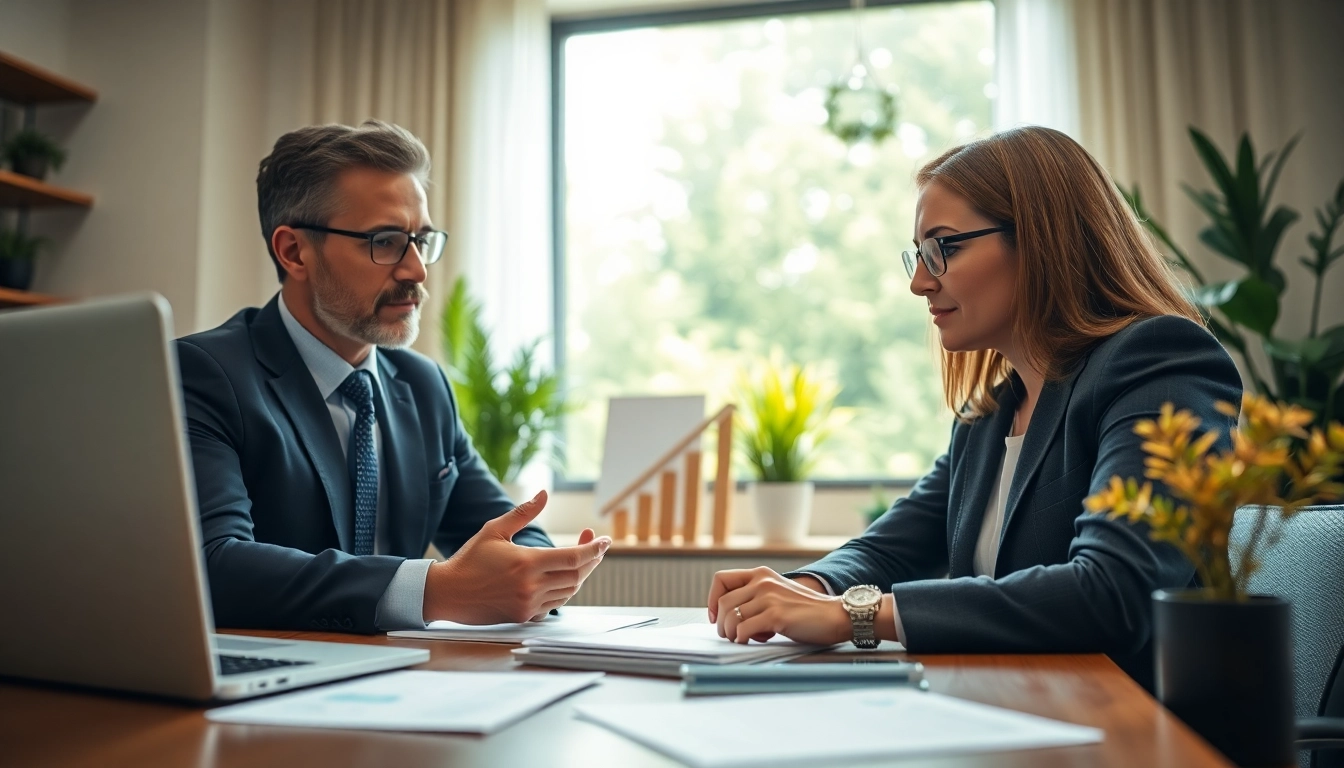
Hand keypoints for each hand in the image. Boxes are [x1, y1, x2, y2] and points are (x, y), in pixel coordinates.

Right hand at [424, 490, 609, 623]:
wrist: (447, 593)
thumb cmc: (469, 560)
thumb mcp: (494, 530)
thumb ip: (523, 512)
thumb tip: (544, 494)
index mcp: (527, 563)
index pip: (574, 557)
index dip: (594, 549)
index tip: (606, 540)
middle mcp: (531, 586)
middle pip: (577, 575)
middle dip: (592, 559)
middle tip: (596, 545)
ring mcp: (529, 604)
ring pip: (569, 591)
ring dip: (580, 575)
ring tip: (580, 558)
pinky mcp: (524, 615)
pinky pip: (555, 604)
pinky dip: (564, 590)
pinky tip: (562, 577)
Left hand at [706, 567, 851, 645]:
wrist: (836, 615)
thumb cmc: (808, 611)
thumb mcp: (778, 595)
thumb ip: (756, 599)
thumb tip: (729, 617)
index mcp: (761, 574)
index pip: (721, 580)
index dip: (711, 600)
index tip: (715, 616)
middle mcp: (762, 582)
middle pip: (722, 602)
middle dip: (721, 624)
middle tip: (731, 635)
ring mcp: (769, 597)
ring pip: (731, 617)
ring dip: (731, 633)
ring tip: (744, 639)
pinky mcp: (776, 615)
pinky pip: (744, 629)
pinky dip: (743, 639)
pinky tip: (754, 641)